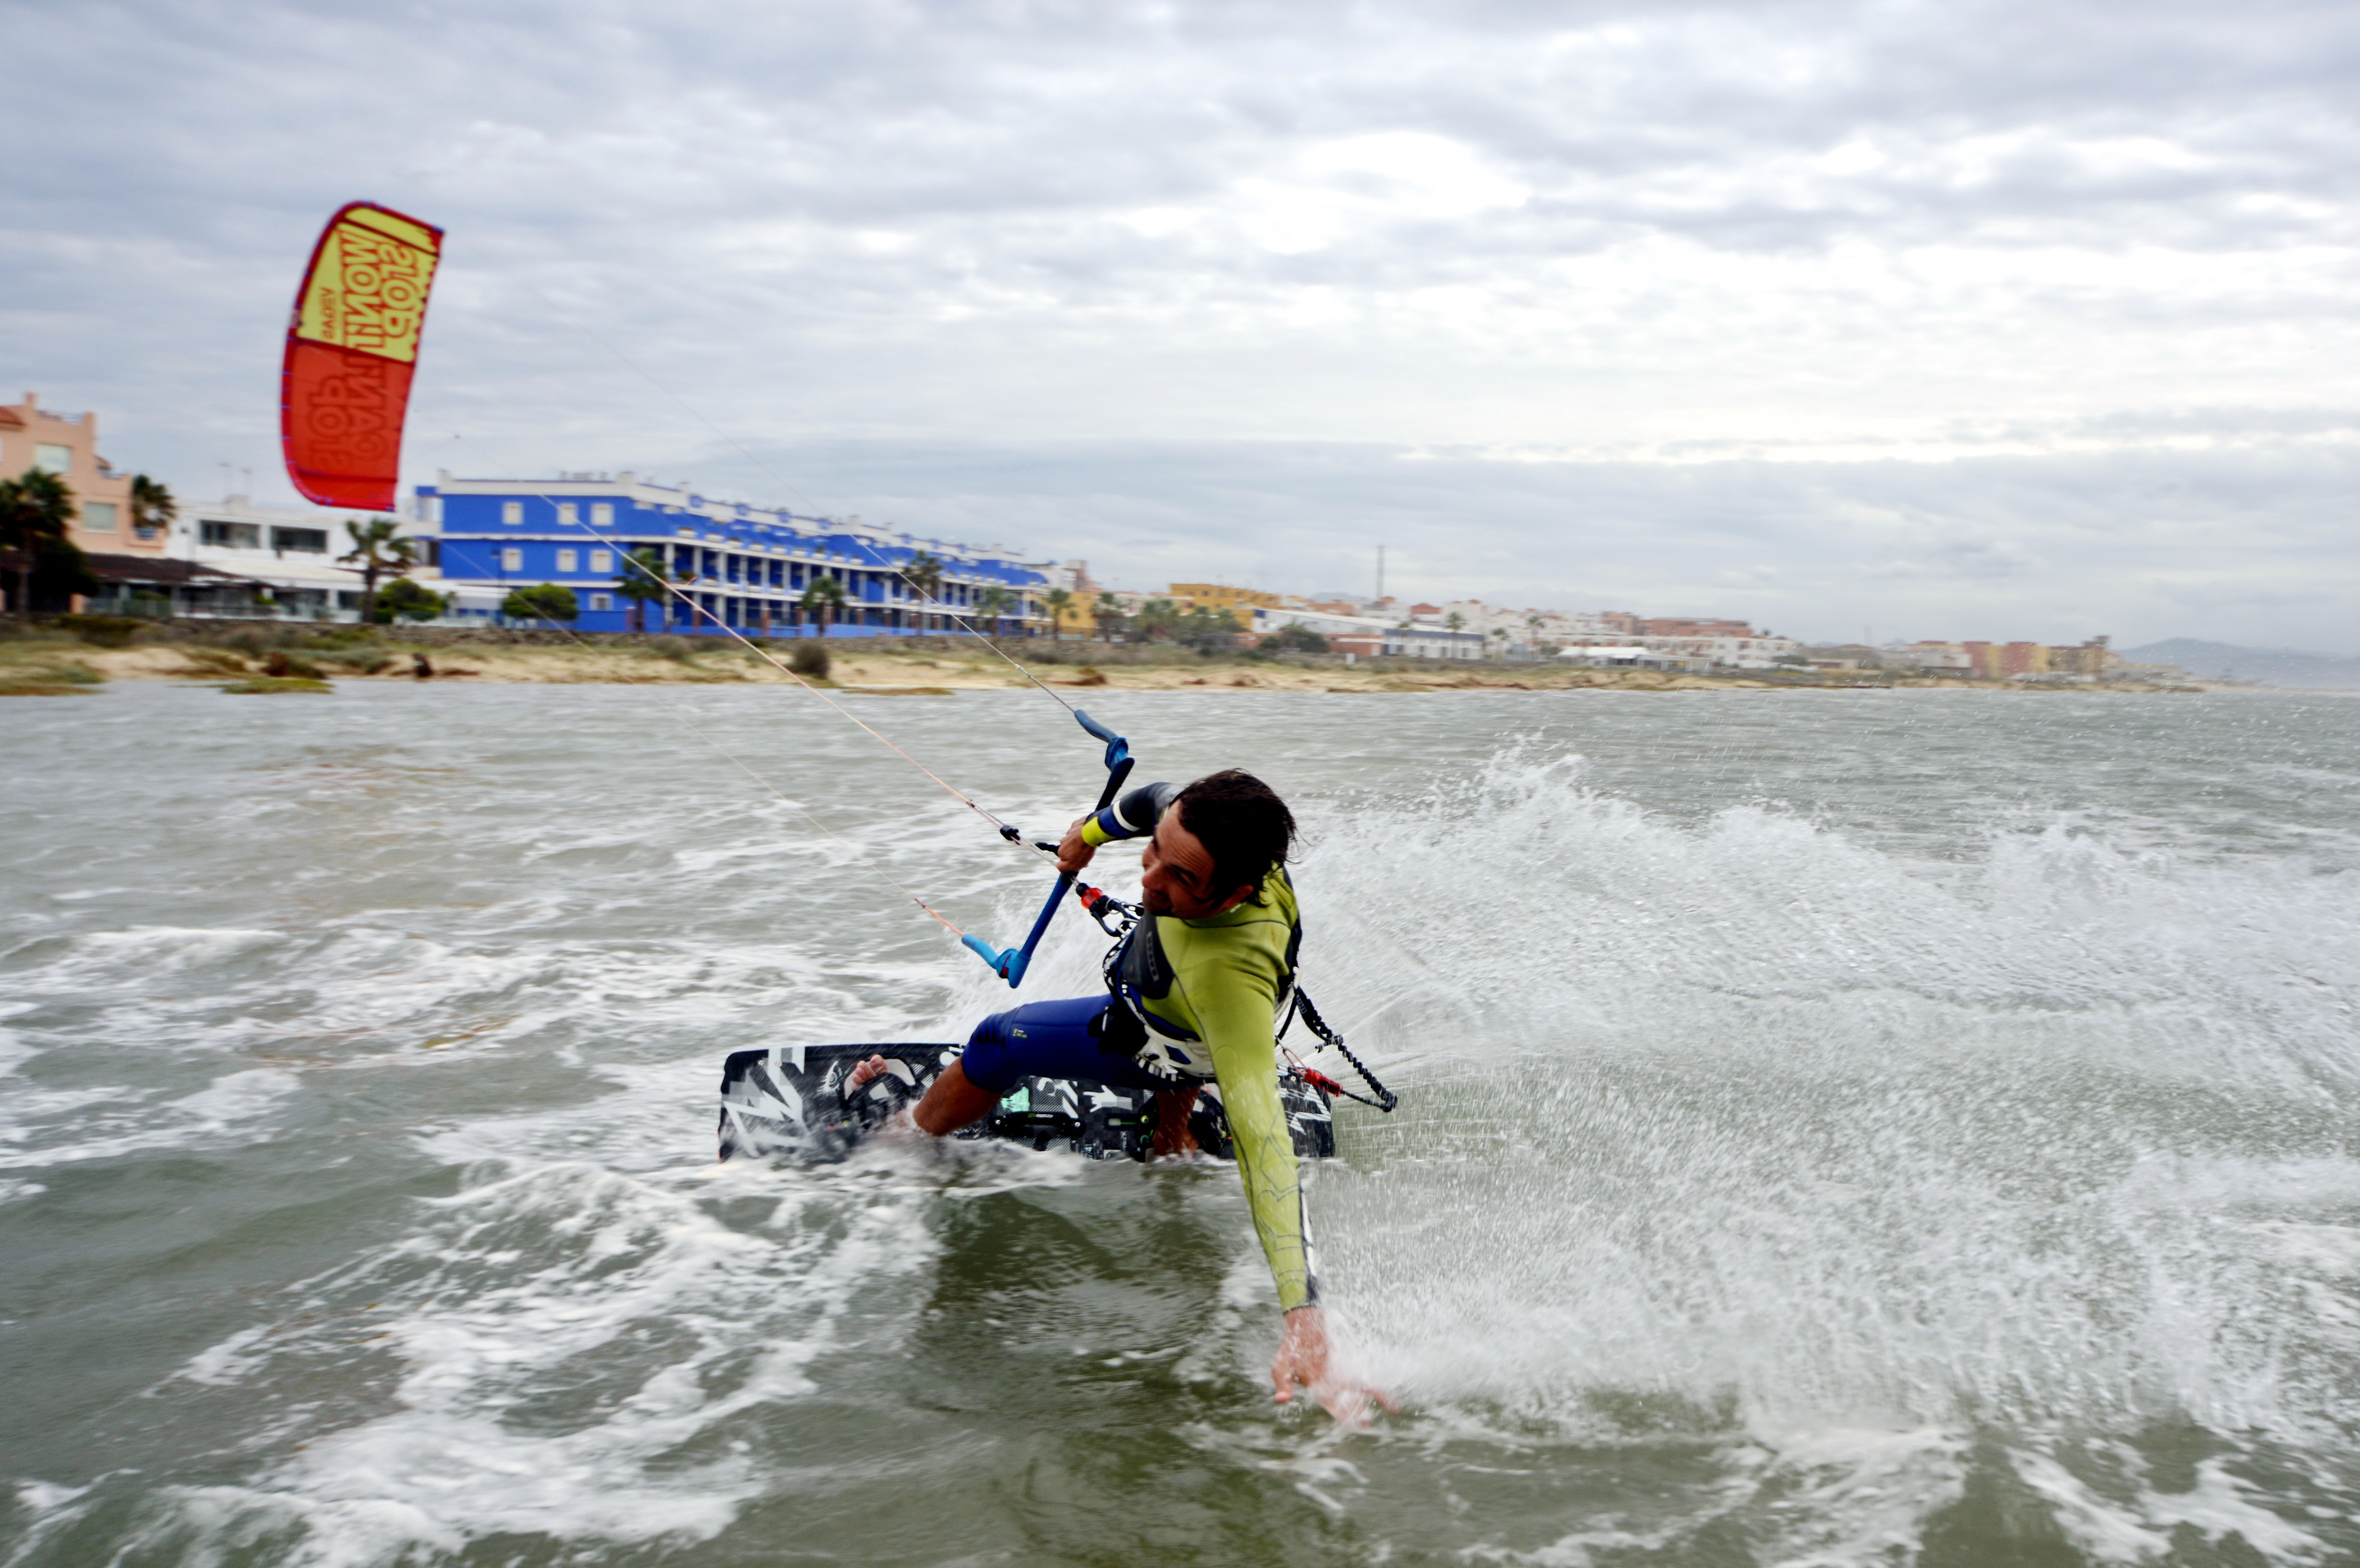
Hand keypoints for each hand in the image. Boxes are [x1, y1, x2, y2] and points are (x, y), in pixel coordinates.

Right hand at [1056, 815, 1096, 874]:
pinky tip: (1088, 836)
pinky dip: (1083, 833)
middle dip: (1076, 852)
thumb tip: (1058, 866)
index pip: (1064, 859)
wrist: (1091, 832)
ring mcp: (1069, 832)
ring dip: (1080, 843)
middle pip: (1069, 849)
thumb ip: (1063, 867)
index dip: (1072, 861)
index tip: (1079, 862)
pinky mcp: (1076, 824)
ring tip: (1088, 844)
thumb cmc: (1083, 849)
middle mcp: (1063, 841)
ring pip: (1074, 840)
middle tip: (1085, 854)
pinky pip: (1079, 831)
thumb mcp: (1073, 864)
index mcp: (1061, 851)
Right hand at [1270, 1306, 1398, 1425]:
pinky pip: (1362, 1375)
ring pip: (1359, 1390)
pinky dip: (1374, 1383)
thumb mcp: (1281, 1366)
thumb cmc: (1290, 1348)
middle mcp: (1331, 1384)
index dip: (1341, 1414)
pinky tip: (1386, 1389)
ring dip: (1373, 1398)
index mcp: (1316, 1388)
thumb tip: (1281, 1400)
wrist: (1303, 1324)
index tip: (1349, 1423)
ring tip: (1391, 1407)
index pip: (1330, 1404)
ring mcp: (1339, 1374)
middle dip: (1358, 1413)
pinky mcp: (1346, 1364)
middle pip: (1347, 1401)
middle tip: (1368, 1424)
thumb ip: (1283, 1383)